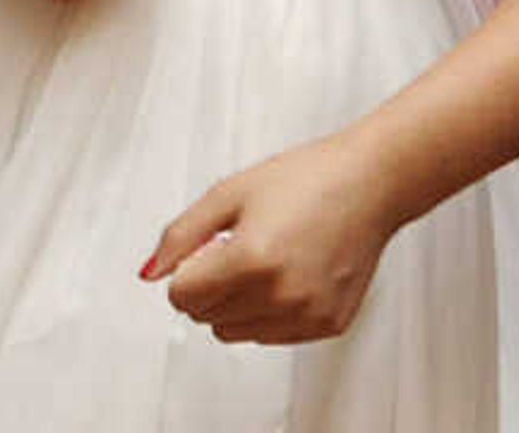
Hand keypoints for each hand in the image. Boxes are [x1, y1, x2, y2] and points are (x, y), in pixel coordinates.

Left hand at [141, 134, 411, 345]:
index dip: (185, 271)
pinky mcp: (328, 326)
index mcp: (252, 260)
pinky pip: (271, 337)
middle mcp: (282, 295)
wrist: (368, 185)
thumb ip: (180, 236)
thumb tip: (150, 272)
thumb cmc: (305, 181)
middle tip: (236, 249)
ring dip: (235, 304)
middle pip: (205, 317)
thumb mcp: (228, 194)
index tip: (204, 250)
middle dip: (208, 286)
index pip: (182, 297)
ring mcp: (307, 315)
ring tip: (264, 261)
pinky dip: (267, 313)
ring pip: (234, 333)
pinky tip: (288, 275)